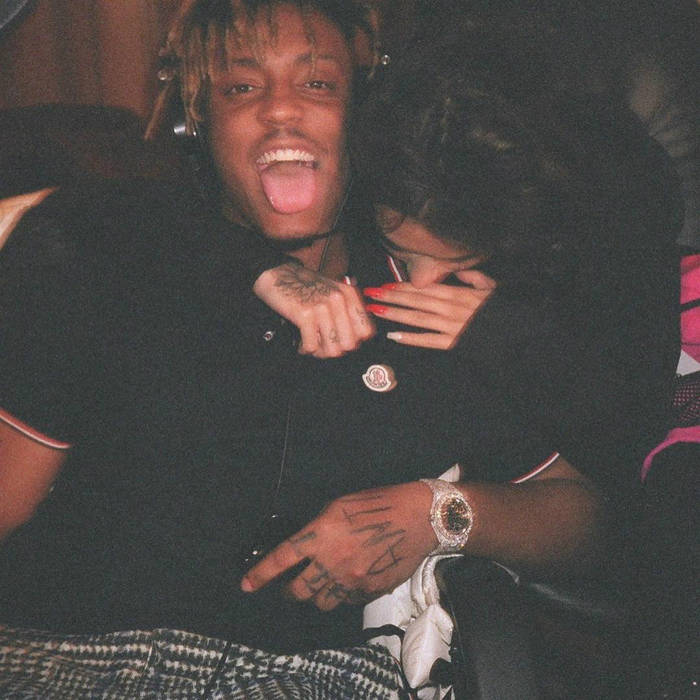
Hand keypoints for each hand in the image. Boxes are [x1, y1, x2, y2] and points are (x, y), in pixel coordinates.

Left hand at [240, 482, 435, 610]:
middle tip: (289, 588)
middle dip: (289, 592)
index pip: (283, 558)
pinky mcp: (368, 592)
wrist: (417, 518)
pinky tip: (347, 582)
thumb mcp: (339, 507)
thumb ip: (317, 529)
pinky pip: (346, 603)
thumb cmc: (378, 505)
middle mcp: (332, 561)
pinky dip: (340, 596)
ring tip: (320, 585)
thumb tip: (304, 548)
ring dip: (315, 596)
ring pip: (321, 603)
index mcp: (322, 534)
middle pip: (298, 591)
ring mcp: (351, 580)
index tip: (246, 585)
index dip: (260, 574)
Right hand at [254, 263, 375, 357]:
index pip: (366, 331)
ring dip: (319, 352)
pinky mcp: (305, 315)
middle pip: (349, 344)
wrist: (278, 274)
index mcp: (349, 295)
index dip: (353, 341)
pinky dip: (304, 349)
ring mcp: (323, 307)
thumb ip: (347, 311)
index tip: (340, 340)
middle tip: (322, 345)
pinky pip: (312, 346)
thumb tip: (356, 340)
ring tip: (311, 343)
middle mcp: (339, 300)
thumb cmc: (305, 286)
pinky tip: (300, 341)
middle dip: (335, 349)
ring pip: (332, 349)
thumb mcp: (334, 292)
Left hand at [364, 271, 495, 349]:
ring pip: (417, 318)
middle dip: (390, 297)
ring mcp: (449, 326)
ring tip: (375, 311)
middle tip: (370, 294)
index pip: (423, 288)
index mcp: (457, 293)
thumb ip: (471, 276)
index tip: (384, 284)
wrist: (516, 330)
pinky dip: (410, 339)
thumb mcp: (489, 286)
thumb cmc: (501, 308)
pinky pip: (428, 341)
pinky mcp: (453, 343)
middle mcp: (449, 307)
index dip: (402, 286)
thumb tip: (456, 270)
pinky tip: (393, 336)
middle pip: (415, 300)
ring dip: (394, 314)